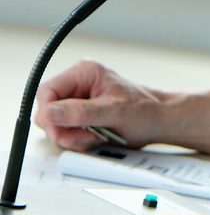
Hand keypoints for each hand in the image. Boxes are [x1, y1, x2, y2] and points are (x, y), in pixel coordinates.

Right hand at [35, 59, 164, 150]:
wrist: (159, 121)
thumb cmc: (145, 110)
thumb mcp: (113, 112)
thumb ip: (81, 112)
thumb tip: (50, 112)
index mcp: (84, 73)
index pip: (46, 92)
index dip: (48, 113)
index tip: (59, 130)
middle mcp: (78, 85)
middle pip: (47, 112)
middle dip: (63, 130)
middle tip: (85, 136)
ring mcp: (78, 102)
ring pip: (54, 126)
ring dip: (71, 138)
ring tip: (96, 136)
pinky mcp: (80, 117)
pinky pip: (65, 133)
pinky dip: (77, 141)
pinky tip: (95, 138)